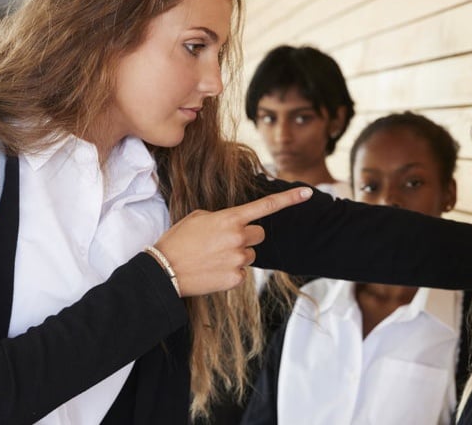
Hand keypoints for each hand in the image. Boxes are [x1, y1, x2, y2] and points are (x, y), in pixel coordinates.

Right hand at [153, 187, 312, 296]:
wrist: (164, 270)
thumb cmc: (177, 241)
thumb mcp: (197, 218)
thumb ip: (222, 218)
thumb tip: (234, 225)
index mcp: (229, 219)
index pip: (265, 206)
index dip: (289, 200)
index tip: (308, 194)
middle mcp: (238, 238)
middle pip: (259, 235)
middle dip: (246, 237)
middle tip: (223, 241)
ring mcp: (239, 259)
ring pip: (250, 255)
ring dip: (237, 255)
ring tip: (213, 257)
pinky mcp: (236, 278)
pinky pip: (242, 272)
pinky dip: (230, 271)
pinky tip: (212, 270)